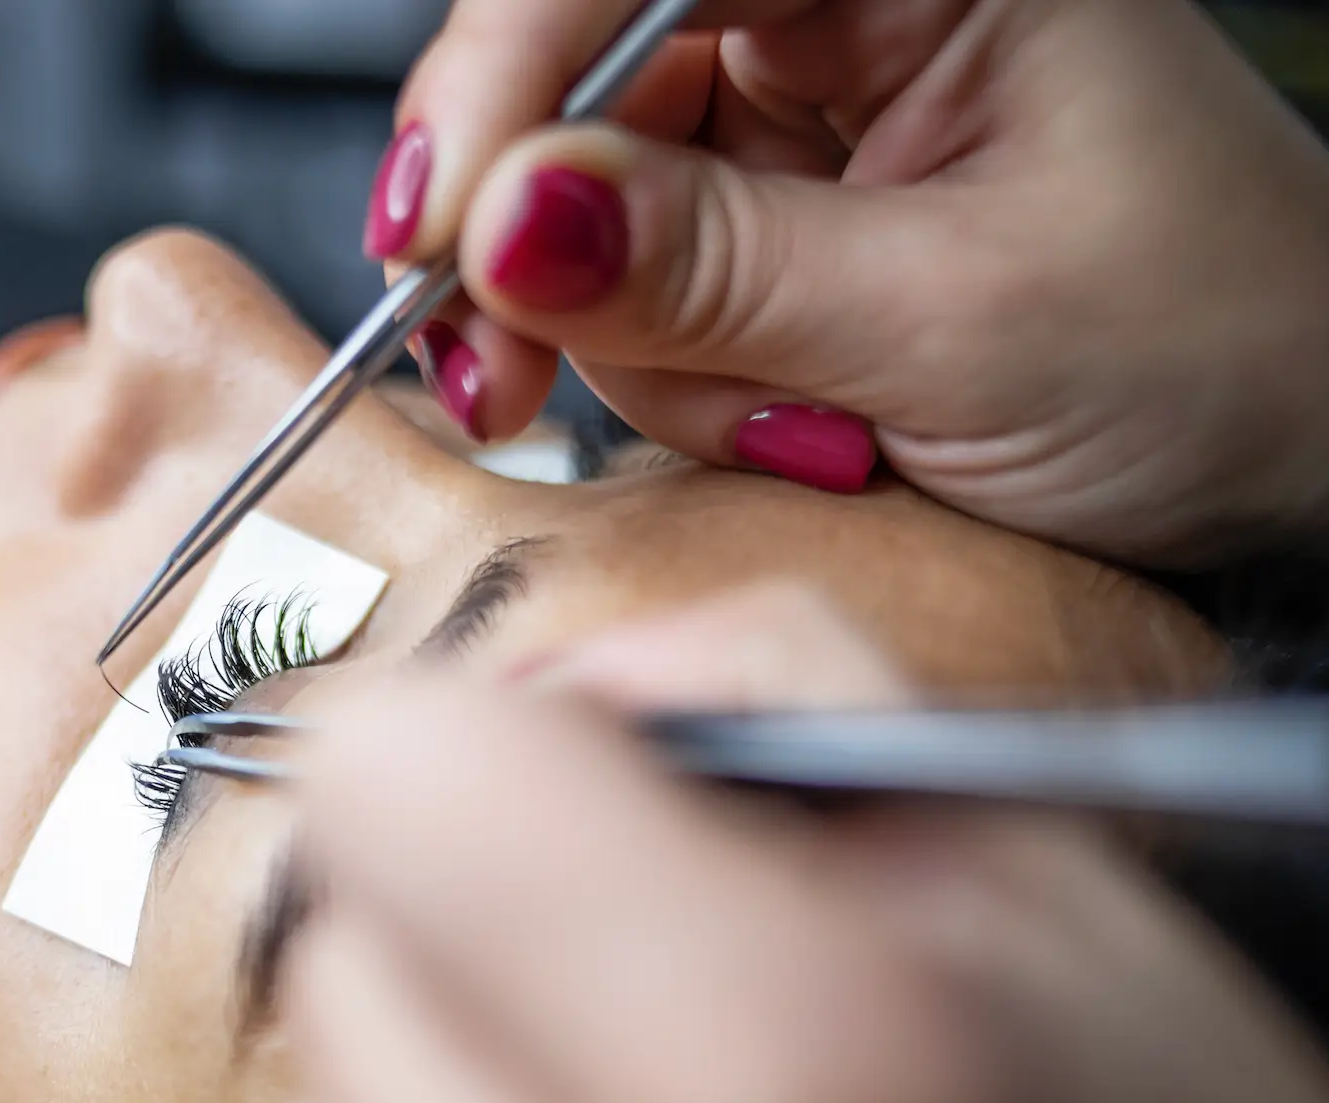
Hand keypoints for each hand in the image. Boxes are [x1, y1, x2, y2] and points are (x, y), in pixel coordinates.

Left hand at [266, 588, 1328, 1102]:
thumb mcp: (1040, 885)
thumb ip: (759, 685)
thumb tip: (529, 680)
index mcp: (785, 1090)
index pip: (392, 780)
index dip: (496, 752)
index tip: (585, 795)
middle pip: (343, 945)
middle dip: (483, 934)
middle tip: (676, 1015)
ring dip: (458, 1098)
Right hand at [368, 0, 1328, 559]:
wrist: (1302, 474)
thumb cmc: (1228, 352)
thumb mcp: (960, 320)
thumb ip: (715, 272)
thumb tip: (505, 223)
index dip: (504, 80)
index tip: (441, 232)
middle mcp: (852, 18)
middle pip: (578, 89)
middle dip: (536, 249)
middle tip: (507, 377)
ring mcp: (809, 128)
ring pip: (587, 211)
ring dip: (637, 350)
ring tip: (788, 425)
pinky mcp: (781, 229)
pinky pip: (639, 290)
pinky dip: (671, 381)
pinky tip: (784, 421)